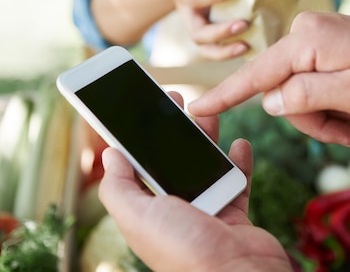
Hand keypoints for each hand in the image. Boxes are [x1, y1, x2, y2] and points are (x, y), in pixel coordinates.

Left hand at [98, 92, 291, 270]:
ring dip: (207, 138)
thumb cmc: (186, 251)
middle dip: (173, 129)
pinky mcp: (235, 212)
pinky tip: (240, 143)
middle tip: (176, 99)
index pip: (137, 165)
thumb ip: (119, 186)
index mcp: (147, 211)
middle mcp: (175, 210)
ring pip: (205, 164)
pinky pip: (237, 179)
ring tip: (208, 113)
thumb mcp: (139, 217)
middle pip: (173, 159)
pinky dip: (239, 161)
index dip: (136, 136)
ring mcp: (207, 210)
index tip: (137, 107)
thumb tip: (110, 154)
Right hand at [165, 0, 250, 59]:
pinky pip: (212, 51)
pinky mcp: (204, 32)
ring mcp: (194, 24)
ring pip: (203, 47)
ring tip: (246, 45)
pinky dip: (226, 55)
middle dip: (219, 32)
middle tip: (244, 24)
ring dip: (223, 51)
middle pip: (196, 32)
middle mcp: (186, 10)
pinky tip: (248, 49)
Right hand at [189, 12, 349, 146]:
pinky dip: (330, 104)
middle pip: (281, 91)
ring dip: (323, 116)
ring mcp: (316, 41)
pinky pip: (314, 83)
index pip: (255, 74)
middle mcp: (305, 35)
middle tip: (346, 136)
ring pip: (299, 92)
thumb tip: (269, 101)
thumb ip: (305, 97)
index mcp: (306, 41)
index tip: (196, 110)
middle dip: (308, 119)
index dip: (225, 95)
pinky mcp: (327, 48)